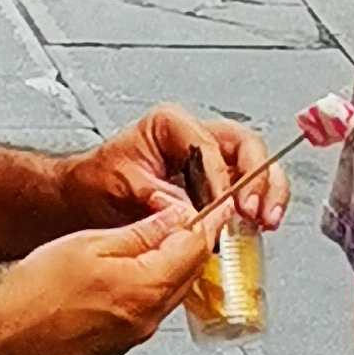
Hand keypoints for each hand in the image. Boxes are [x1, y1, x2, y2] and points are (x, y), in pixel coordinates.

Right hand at [0, 197, 233, 354]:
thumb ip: (140, 232)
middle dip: (193, 242)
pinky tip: (128, 272)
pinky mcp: (118, 345)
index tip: (216, 205)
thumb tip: (174, 216)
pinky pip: (149, 310)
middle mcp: (148, 318)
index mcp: (146, 288)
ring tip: (155, 239)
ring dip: (171, 265)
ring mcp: (134, 335)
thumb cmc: (35, 295)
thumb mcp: (89, 244)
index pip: (196, 247)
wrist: (4, 341)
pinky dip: (150, 286)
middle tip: (189, 216)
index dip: (208, 220)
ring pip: (170, 292)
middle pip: (189, 273)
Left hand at [72, 107, 289, 233]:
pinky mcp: (215, 187)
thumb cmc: (97, 183)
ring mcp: (209, 162)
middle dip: (258, 179)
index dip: (220, 178)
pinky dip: (257, 208)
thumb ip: (156, 196)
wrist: (86, 200)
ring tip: (266, 221)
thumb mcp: (120, 184)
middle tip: (257, 211)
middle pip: (245, 147)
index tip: (224, 207)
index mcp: (170, 125)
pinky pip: (247, 190)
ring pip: (255, 165)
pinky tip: (258, 228)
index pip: (208, 146)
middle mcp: (195, 138)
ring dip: (267, 193)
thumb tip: (190, 213)